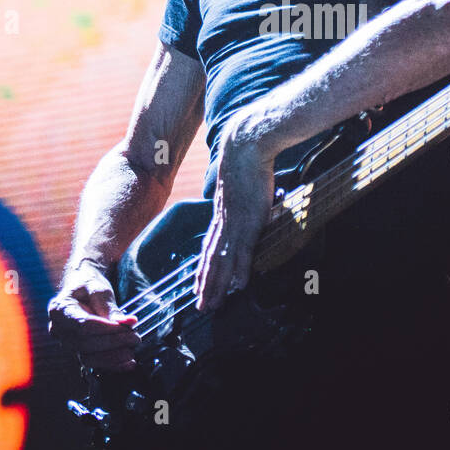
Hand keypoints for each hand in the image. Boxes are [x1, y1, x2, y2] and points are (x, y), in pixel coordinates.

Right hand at [48, 261, 139, 373]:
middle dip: (113, 343)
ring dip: (113, 358)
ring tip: (132, 351)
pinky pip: (93, 363)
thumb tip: (127, 323)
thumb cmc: (88, 285)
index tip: (128, 326)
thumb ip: (110, 307)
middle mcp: (58, 330)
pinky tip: (128, 364)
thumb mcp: (98, 289)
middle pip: (86, 344)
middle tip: (135, 338)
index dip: (108, 329)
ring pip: (88, 358)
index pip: (83, 326)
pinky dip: (112, 365)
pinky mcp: (77, 351)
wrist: (80, 288)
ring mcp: (66, 343)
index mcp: (60, 310)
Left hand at [194, 113, 276, 311]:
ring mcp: (235, 221)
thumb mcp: (240, 182)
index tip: (199, 284)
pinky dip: (239, 269)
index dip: (204, 267)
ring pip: (222, 260)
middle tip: (201, 306)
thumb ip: (242, 197)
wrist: (246, 143)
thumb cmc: (246, 158)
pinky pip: (243, 250)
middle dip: (205, 284)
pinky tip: (238, 286)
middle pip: (211, 259)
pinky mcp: (250, 219)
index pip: (209, 246)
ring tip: (212, 304)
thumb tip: (249, 201)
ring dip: (217, 285)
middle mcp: (224, 221)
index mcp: (221, 212)